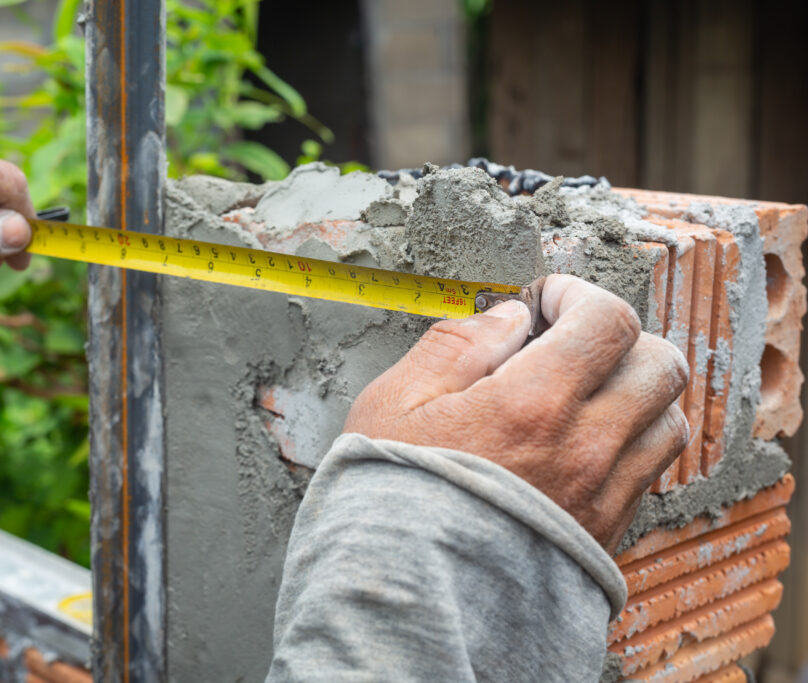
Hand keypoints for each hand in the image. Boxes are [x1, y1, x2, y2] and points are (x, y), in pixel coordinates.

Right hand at [344, 274, 689, 551]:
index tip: (548, 301)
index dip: (580, 294)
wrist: (403, 597)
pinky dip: (628, 441)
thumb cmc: (389, 499)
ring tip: (582, 392)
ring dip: (634, 390)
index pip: (607, 321)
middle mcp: (584, 450)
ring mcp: (601, 497)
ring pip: (668, 420)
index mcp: (532, 406)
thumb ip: (456, 346)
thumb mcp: (393, 402)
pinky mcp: (603, 532)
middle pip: (660, 365)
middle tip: (571, 340)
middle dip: (620, 337)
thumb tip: (508, 318)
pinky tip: (579, 441)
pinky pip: (648, 472)